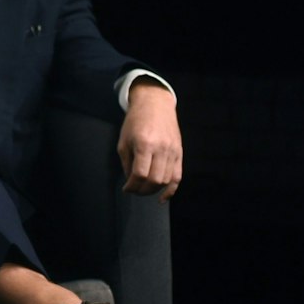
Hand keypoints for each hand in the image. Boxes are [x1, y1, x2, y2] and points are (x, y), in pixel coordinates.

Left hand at [118, 79, 181, 200]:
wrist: (155, 105)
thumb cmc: (135, 122)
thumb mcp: (124, 141)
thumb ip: (127, 163)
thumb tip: (131, 182)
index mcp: (144, 144)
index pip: (140, 173)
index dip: (132, 185)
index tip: (126, 188)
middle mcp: (161, 149)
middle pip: (155, 180)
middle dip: (142, 190)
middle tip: (134, 191)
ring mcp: (173, 151)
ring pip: (167, 180)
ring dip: (154, 190)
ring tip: (143, 190)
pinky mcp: (180, 153)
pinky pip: (178, 177)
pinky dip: (171, 190)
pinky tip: (162, 197)